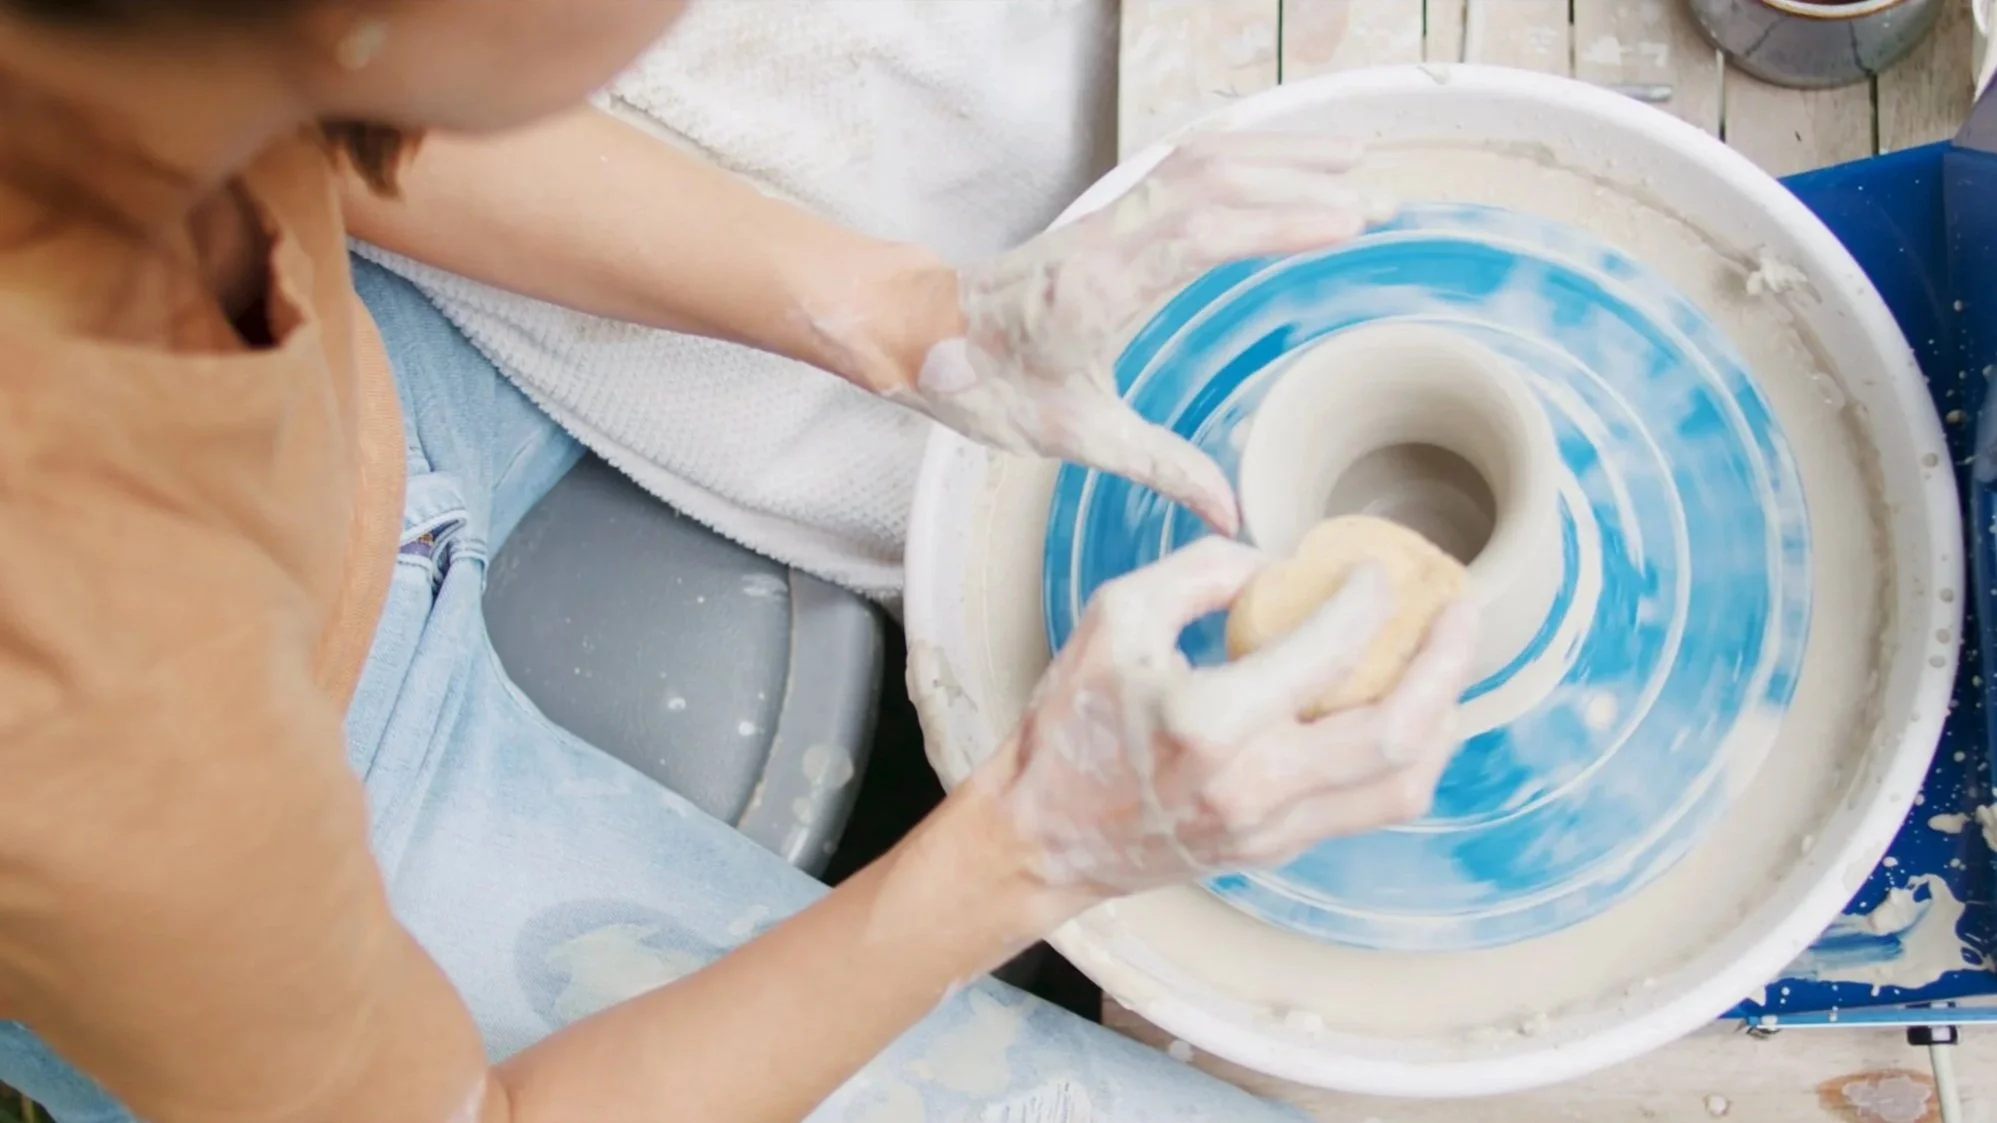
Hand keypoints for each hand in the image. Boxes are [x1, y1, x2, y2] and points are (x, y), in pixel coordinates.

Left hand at [889, 133, 1395, 534]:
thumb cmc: (990, 386)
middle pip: (1215, 180)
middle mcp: (1107, 240)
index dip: (1279, 222)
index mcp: (1100, 290)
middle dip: (1301, 180)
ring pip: (1200, 161)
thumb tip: (1233, 516)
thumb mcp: (1078, 438)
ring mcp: (1107, 220)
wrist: (924, 334)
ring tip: (1350, 159)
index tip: (1347, 219)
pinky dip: (1239, 154)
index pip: (1204, 235)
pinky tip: (1279, 160)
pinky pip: (1180, 165)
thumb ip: (1163, 469)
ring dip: (1277, 156)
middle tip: (1376, 197)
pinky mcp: (1108, 215)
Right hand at [983, 537, 1476, 899]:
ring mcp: (1271, 828)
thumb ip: (1201, 573)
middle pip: (1394, 734)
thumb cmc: (1070, 723)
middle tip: (1460, 609)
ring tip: (1447, 663)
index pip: (1325, 652)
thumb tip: (1278, 564)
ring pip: (1401, 783)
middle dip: (1446, 664)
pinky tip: (1409, 712)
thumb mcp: (1114, 618)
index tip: (1377, 571)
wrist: (1042, 837)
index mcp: (1207, 723)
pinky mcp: (1278, 849)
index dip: (1369, 601)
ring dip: (1441, 717)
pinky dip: (1406, 754)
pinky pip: (1371, 805)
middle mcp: (1252, 786)